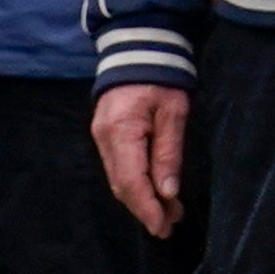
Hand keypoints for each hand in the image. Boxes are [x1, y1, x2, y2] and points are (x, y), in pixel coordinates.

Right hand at [92, 83, 188, 237]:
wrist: (139, 46)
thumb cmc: (162, 76)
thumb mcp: (174, 112)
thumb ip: (169, 152)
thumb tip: (168, 192)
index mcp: (121, 130)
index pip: (131, 181)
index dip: (147, 208)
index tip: (163, 227)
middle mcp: (104, 138)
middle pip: (122, 185)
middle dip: (146, 208)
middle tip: (171, 224)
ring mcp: (101, 136)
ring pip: (119, 179)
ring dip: (142, 198)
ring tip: (169, 212)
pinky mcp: (105, 134)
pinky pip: (118, 167)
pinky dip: (135, 183)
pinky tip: (154, 189)